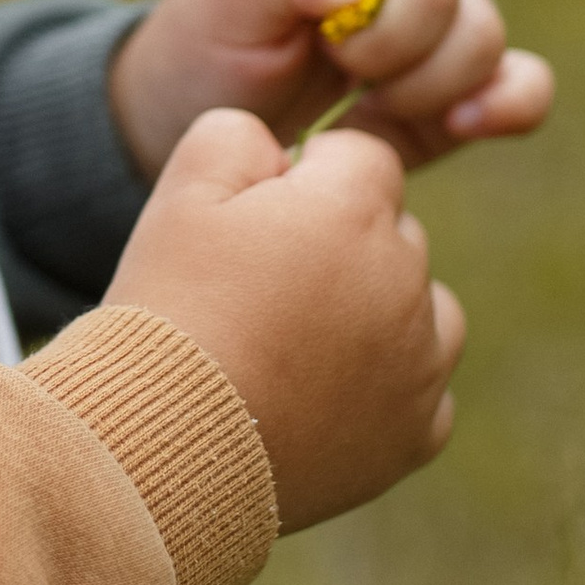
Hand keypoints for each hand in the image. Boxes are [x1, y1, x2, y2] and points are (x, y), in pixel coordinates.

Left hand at [107, 0, 552, 175]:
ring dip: (426, 77)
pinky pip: (520, 88)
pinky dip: (505, 102)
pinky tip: (458, 125)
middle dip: (390, 27)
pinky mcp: (450, 101)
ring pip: (481, 33)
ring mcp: (429, 37)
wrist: (198, 134)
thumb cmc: (206, 44)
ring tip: (363, 105)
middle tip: (333, 58)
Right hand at [109, 109, 461, 530]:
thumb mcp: (179, 195)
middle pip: (393, 231)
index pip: (361, 157)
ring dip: (378, 310)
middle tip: (262, 289)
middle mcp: (405, 281)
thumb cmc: (170, 312)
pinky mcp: (415, 435)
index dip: (306, 177)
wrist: (162, 448)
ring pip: (423, 307)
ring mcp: (419, 364)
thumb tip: (282, 149)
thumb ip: (237, 136)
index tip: (256, 220)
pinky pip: (423, 391)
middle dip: (341, 243)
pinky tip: (320, 397)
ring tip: (298, 342)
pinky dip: (385, 388)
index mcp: (353, 211)